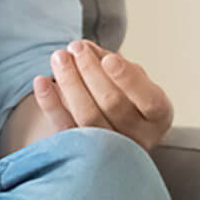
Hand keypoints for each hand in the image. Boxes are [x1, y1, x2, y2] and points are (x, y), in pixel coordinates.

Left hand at [33, 39, 173, 152]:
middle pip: (113, 104)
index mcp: (158, 117)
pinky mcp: (81, 151)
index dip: (128, 80)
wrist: (114, 132)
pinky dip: (50, 103)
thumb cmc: (126, 97)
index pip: (149, 101)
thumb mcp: (129, 79)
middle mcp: (139, 137)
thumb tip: (85, 48)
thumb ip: (111, 62)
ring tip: (59, 57)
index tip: (108, 59)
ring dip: (70, 83)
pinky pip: (64, 127)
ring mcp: (110, 147)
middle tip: (75, 47)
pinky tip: (41, 81)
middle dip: (90, 71)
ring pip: (88, 116)